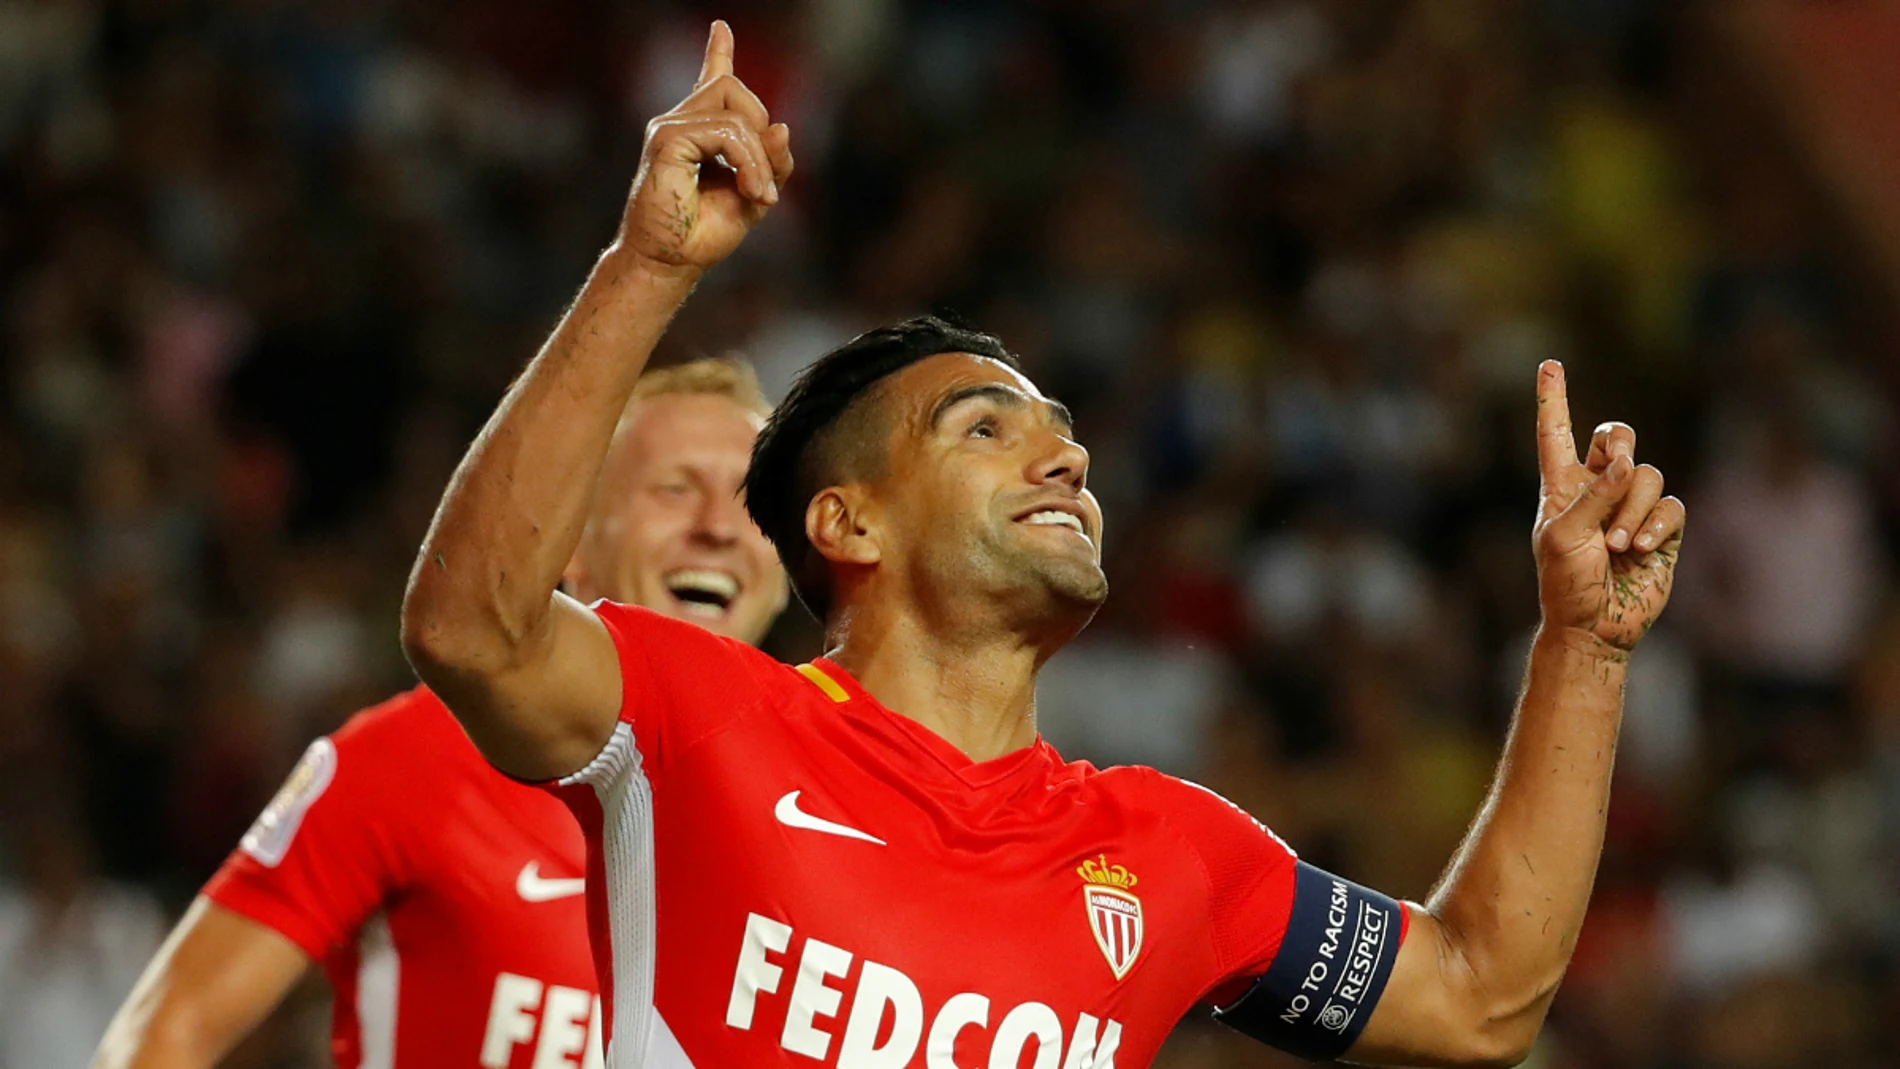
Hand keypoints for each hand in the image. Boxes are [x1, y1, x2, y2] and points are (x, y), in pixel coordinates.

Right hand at [616, 21, 793, 272]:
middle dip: (762, 133)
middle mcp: (680, 122)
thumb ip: (771, 162)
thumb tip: (783, 126)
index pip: (711, 81)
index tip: (721, 28)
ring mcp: (669, 127)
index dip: (718, 52)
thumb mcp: (754, 196)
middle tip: (766, 185)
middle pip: (735, 89)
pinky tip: (752, 191)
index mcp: (697, 132)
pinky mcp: (666, 139)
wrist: (668, 263)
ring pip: (736, 113)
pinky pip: (727, 132)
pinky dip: (748, 161)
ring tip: (759, 195)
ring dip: (758, 157)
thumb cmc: (702, 235)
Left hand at [1532, 360, 1685, 653]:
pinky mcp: (1663, 530)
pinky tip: (1641, 549)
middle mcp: (1597, 489)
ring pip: (1647, 475)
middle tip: (1615, 465)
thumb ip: (1593, 496)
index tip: (1549, 365)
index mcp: (1561, 486)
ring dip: (1632, 508)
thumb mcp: (1564, 537)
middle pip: (1615, 437)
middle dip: (1618, 442)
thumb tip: (1626, 462)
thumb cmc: (1565, 583)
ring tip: (1617, 543)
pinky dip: (1656, 525)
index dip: (1553, 400)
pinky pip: (1671, 507)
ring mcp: (1632, 508)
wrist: (1595, 626)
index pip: (1556, 433)